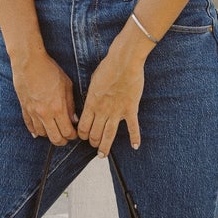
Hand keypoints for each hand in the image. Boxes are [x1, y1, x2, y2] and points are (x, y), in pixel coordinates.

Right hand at [10, 48, 78, 143]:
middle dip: (62, 140)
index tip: (75, 133)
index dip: (73, 136)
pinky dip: (35, 130)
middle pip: (55, 138)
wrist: (29, 62)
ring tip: (54, 130)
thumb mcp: (67, 85)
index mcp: (58, 108)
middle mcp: (45, 114)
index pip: (67, 132)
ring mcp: (33, 112)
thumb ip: (70, 104)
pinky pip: (29, 125)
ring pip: (42, 134)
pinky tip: (39, 131)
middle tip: (66, 137)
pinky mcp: (24, 108)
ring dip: (49, 135)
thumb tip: (74, 119)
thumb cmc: (49, 70)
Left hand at [77, 32, 147, 155]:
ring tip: (103, 155)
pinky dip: (135, 138)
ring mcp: (117, 112)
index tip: (84, 137)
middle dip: (93, 142)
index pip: (83, 126)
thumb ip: (91, 96)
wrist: (124, 62)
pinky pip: (133, 127)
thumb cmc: (108, 67)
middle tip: (94, 147)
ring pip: (109, 135)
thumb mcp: (93, 82)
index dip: (82, 135)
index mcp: (91, 103)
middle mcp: (102, 111)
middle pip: (95, 133)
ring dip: (105, 146)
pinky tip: (135, 146)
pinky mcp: (130, 109)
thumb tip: (90, 104)